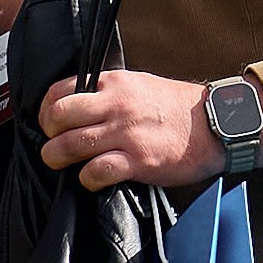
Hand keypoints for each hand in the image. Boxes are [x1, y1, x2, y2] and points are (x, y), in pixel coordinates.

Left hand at [37, 70, 216, 192]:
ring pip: (70, 144)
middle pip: (58, 116)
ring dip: (57, 158)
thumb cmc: (177, 108)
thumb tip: (77, 107)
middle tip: (53, 144)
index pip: (60, 91)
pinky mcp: (138, 160)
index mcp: (113, 83)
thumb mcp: (139, 85)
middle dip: (48, 133)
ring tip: (62, 163)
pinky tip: (92, 178)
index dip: (46, 110)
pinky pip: (96, 171)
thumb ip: (108, 93)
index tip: (50, 124)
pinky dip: (86, 178)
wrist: (217, 124)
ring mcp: (126, 133)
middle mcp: (116, 105)